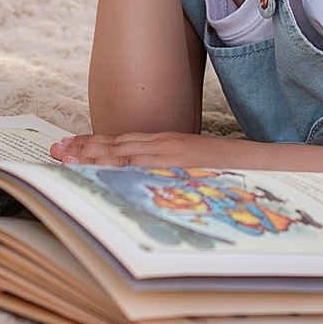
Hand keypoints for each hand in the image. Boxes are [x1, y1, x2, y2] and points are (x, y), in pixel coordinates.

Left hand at [49, 131, 268, 168]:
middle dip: (83, 149)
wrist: (267, 164)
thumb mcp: (198, 166)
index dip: (93, 144)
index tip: (68, 146)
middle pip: (116, 146)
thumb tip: (153, 181)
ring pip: (123, 155)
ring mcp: (172, 156)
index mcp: (169, 144)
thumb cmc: (234, 171)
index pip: (122, 142)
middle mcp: (166, 146)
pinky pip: (143, 168)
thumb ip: (173, 169)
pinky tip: (98, 173)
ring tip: (65, 158)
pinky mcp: (180, 166)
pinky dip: (117, 168)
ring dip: (92, 157)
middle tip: (55, 151)